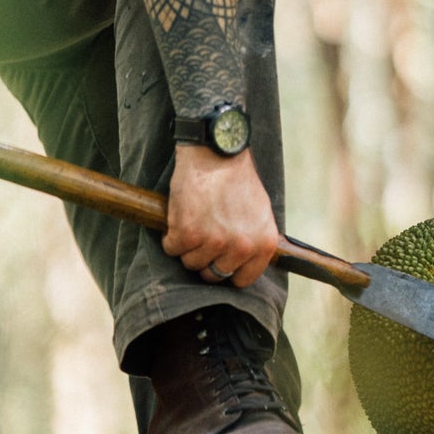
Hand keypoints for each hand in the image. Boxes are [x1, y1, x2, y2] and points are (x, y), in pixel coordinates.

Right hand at [162, 145, 280, 287]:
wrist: (216, 154)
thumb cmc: (237, 180)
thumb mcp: (260, 214)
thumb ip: (254, 241)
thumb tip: (243, 265)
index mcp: (263, 245)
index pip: (243, 279)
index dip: (228, 270)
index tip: (218, 259)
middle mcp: (241, 247)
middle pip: (214, 274)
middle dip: (205, 258)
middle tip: (202, 235)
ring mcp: (214, 242)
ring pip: (191, 263)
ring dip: (186, 246)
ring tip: (193, 220)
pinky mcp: (187, 233)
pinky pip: (171, 248)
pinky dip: (170, 236)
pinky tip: (180, 216)